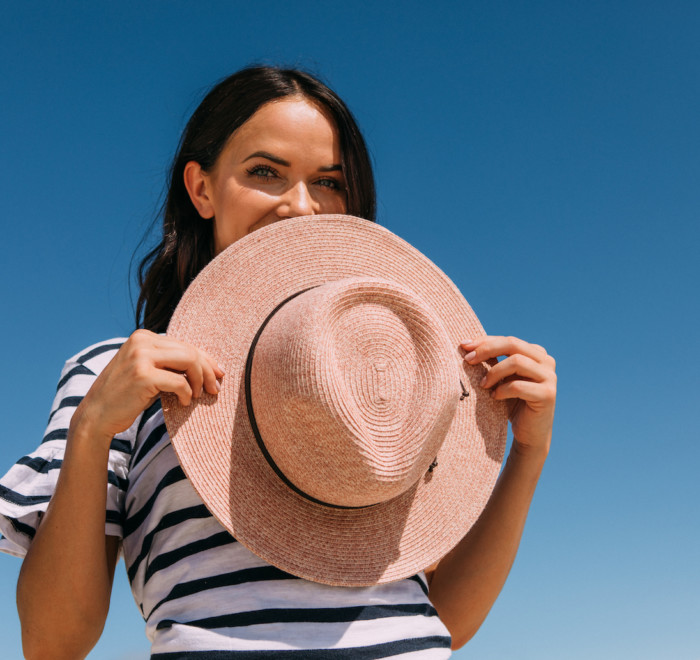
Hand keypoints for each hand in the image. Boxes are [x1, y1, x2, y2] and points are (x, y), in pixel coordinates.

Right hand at [73, 329, 223, 440]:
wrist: (97, 415)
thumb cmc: (127, 395)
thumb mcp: (148, 371)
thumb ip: (170, 363)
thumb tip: (210, 365)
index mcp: (143, 336)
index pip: (184, 344)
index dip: (206, 359)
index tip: (218, 374)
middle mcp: (141, 341)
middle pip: (190, 351)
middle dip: (208, 370)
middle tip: (214, 389)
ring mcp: (140, 357)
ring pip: (189, 361)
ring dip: (199, 380)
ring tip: (197, 395)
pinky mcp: (143, 375)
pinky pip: (179, 382)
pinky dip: (186, 394)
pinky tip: (183, 403)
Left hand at [460, 336, 555, 455]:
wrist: (529, 433)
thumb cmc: (511, 403)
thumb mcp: (501, 378)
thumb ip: (493, 361)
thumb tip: (467, 345)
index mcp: (536, 353)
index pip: (508, 340)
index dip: (485, 341)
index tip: (464, 346)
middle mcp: (546, 361)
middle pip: (513, 345)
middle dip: (487, 350)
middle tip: (468, 360)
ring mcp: (549, 377)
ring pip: (516, 362)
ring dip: (494, 372)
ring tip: (483, 385)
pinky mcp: (548, 395)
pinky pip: (518, 386)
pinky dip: (501, 390)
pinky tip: (494, 397)